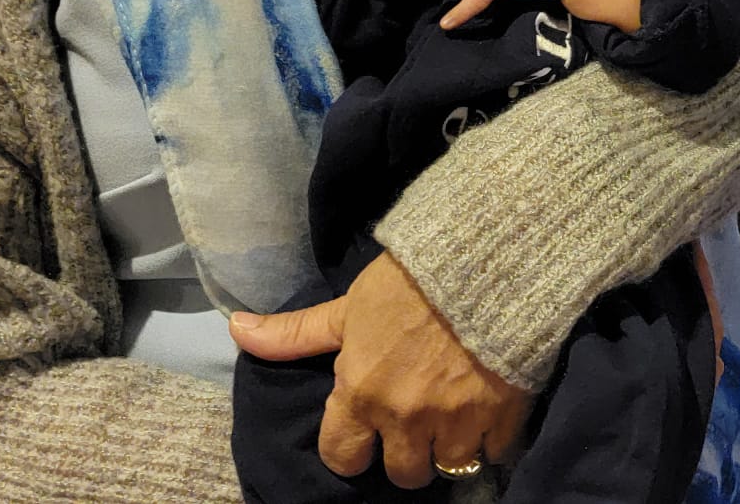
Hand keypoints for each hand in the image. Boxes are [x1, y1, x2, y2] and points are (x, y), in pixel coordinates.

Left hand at [230, 254, 529, 488]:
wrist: (486, 265)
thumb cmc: (410, 283)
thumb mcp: (348, 308)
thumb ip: (296, 334)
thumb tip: (237, 330)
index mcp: (361, 397)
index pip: (343, 458)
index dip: (352, 450)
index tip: (365, 436)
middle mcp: (405, 420)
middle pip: (403, 475)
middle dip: (407, 456)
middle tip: (415, 428)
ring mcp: (457, 423)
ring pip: (450, 467)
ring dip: (451, 447)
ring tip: (454, 420)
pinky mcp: (503, 417)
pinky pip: (497, 452)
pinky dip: (493, 440)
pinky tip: (490, 414)